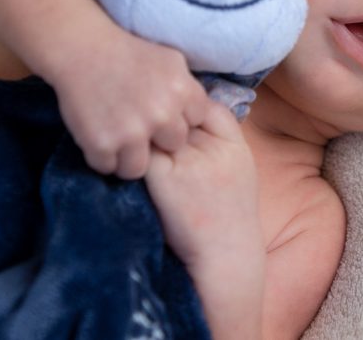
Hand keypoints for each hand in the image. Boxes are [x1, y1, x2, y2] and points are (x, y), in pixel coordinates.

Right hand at [46, 19, 215, 179]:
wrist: (82, 48)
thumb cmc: (129, 52)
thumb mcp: (171, 61)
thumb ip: (189, 88)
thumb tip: (202, 113)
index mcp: (182, 91)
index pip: (197, 122)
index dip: (180, 118)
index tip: (164, 110)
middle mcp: (161, 114)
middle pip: (173, 146)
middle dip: (158, 138)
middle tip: (140, 124)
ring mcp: (131, 132)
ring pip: (138, 168)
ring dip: (129, 157)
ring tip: (119, 139)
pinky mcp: (101, 144)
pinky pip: (107, 167)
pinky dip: (102, 157)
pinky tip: (99, 136)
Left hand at [143, 101, 262, 269]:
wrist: (225, 257)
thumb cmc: (228, 215)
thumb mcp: (238, 168)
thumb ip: (219, 139)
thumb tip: (186, 113)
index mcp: (233, 145)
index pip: (205, 105)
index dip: (185, 106)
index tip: (171, 115)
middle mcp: (211, 149)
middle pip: (177, 113)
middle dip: (158, 112)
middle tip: (139, 117)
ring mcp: (188, 163)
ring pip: (157, 128)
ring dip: (142, 128)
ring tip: (129, 135)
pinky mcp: (164, 180)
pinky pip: (143, 152)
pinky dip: (132, 151)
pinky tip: (124, 158)